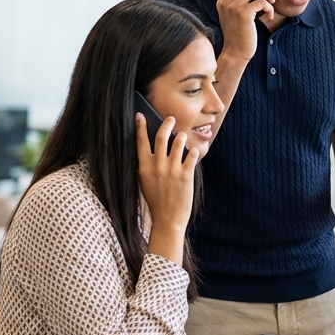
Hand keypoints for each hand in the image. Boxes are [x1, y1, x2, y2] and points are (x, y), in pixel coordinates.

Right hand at [135, 113, 197, 263]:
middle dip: (167, 123)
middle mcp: (157, 166)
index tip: (140, 115)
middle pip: (161, 136)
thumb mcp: (144, 182)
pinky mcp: (185, 175)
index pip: (140, 142)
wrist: (167, 219)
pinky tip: (193, 151)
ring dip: (181, 136)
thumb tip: (151, 149)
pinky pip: (191, 155)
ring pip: (178, 142)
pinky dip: (193, 151)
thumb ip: (147, 165)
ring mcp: (171, 170)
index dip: (140, 126)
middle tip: (171, 118)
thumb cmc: (156, 201)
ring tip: (182, 136)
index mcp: (143, 167)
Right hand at [216, 0, 273, 60]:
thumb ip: (237, 1)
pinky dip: (268, 7)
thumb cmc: (239, 34)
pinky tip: (268, 16)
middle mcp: (225, 1)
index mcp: (223, 0)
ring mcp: (233, 7)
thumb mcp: (234, 15)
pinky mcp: (243, 14)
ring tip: (270, 2)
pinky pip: (261, 1)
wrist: (236, 52)